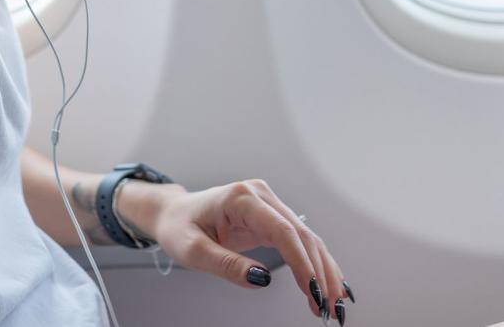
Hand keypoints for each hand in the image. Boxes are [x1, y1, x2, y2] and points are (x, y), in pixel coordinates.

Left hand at [123, 178, 352, 321]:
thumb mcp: (193, 251)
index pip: (282, 230)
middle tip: (328, 308)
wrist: (172, 214)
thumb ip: (226, 265)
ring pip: (307, 239)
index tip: (314, 291)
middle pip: (301, 235)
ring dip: (323, 272)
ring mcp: (268, 204)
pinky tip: (328, 285)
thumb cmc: (178, 227)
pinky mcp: (271, 216)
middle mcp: (259, 195)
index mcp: (240, 198)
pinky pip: (300, 241)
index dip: (303, 262)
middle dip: (319, 273)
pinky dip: (315, 264)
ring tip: (330, 305)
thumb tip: (261, 279)